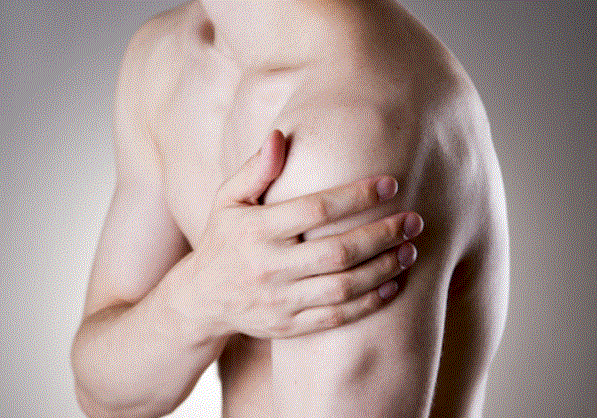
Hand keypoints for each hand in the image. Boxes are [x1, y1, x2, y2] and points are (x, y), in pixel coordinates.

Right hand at [172, 130, 422, 338]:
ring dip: (383, 269)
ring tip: (410, 250)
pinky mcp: (289, 326)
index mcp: (255, 230)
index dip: (357, 196)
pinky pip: (336, 318)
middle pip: (337, 251)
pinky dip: (369, 303)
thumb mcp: (227, 199)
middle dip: (382, 235)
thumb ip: (255, 169)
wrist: (202, 298)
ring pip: (343, 287)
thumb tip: (280, 136)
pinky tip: (392, 285)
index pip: (315, 209)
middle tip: (414, 221)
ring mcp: (279, 300)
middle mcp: (268, 267)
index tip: (391, 184)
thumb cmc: (223, 238)